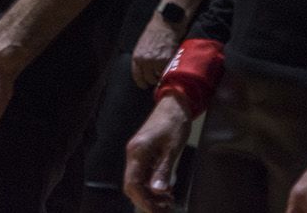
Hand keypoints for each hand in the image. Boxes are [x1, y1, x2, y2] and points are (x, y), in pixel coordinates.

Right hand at [123, 95, 192, 210]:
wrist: (174, 104)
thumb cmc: (174, 122)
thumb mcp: (172, 148)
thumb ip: (163, 170)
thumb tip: (158, 191)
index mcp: (138, 152)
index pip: (133, 184)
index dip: (144, 201)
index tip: (160, 210)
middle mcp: (133, 154)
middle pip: (132, 186)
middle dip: (147, 201)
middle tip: (166, 209)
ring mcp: (137, 153)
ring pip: (137, 182)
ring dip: (150, 195)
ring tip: (168, 202)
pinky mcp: (143, 153)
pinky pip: (143, 174)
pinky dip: (152, 186)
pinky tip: (166, 190)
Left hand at [131, 15, 181, 88]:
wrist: (166, 23)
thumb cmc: (154, 32)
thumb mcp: (141, 45)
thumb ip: (141, 59)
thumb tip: (144, 72)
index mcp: (137, 57)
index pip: (137, 76)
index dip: (142, 83)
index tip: (145, 85)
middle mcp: (145, 61)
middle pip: (149, 79)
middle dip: (153, 79)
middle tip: (158, 76)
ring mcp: (157, 61)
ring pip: (160, 77)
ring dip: (162, 75)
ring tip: (165, 68)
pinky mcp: (168, 60)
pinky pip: (168, 72)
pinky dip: (169, 70)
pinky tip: (170, 64)